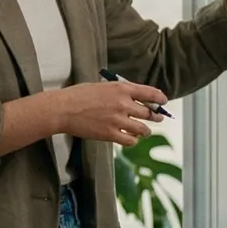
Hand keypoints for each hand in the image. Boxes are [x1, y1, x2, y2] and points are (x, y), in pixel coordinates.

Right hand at [46, 79, 166, 146]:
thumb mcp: (101, 86)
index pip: (149, 93)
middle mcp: (123, 104)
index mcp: (121, 88)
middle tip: (158, 117)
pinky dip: (133, 140)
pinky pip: (130, 140)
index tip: (163, 101)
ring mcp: (118, 120)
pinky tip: (131, 139)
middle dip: (156, 116)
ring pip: (142, 129)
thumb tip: (132, 97)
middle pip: (148, 112)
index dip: (160, 98)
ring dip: (146, 131)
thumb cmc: (77, 96)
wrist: (63, 109)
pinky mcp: (111, 134)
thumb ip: (118, 91)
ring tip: (145, 131)